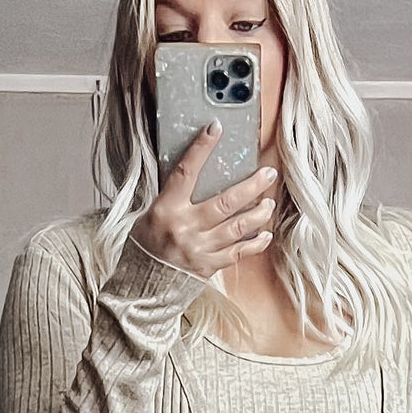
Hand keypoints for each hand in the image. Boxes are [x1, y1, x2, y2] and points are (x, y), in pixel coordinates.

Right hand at [130, 121, 277, 279]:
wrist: (142, 284)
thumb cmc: (147, 243)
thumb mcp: (153, 213)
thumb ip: (176, 196)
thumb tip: (199, 170)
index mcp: (166, 209)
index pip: (186, 172)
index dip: (201, 148)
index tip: (216, 128)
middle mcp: (184, 228)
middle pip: (226, 202)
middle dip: (252, 186)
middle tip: (268, 174)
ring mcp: (198, 250)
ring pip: (237, 228)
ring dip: (258, 213)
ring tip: (269, 202)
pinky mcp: (207, 267)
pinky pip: (237, 253)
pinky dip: (254, 243)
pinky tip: (265, 234)